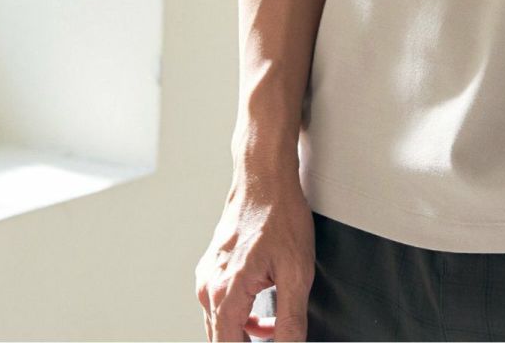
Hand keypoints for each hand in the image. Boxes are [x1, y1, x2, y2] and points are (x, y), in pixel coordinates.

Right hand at [194, 160, 314, 340]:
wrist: (265, 178)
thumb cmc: (280, 215)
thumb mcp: (297, 271)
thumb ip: (292, 319)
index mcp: (225, 294)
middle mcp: (208, 289)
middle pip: (221, 340)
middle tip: (274, 335)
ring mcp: (207, 278)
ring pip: (220, 325)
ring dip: (243, 335)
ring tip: (272, 329)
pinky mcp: (211, 269)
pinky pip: (220, 306)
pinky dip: (239, 317)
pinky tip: (261, 313)